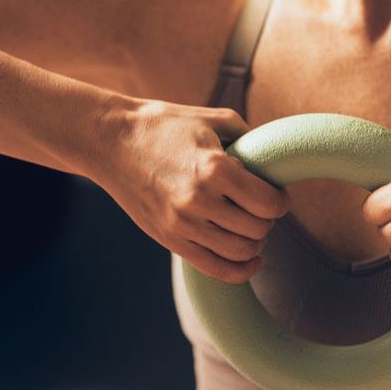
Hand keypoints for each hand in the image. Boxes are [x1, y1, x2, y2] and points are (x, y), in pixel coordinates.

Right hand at [92, 99, 288, 283]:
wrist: (109, 141)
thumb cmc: (162, 125)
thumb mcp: (211, 118)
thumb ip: (248, 137)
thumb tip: (273, 159)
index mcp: (214, 168)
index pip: (269, 203)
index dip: (281, 201)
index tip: (277, 195)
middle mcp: (199, 200)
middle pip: (258, 229)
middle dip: (268, 220)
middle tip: (261, 208)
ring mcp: (182, 224)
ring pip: (241, 252)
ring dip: (255, 243)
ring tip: (251, 227)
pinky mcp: (169, 238)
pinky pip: (215, 268)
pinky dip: (241, 271)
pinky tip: (251, 261)